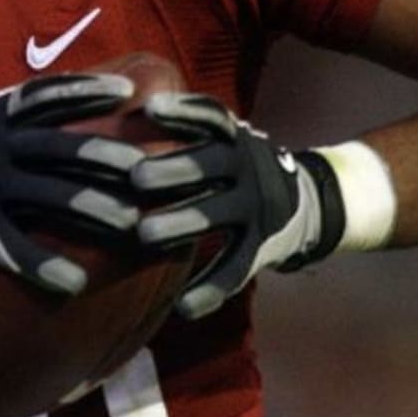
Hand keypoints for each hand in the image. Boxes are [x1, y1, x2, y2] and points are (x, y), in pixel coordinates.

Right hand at [0, 73, 142, 293]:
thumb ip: (10, 116)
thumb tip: (63, 105)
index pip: (48, 95)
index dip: (90, 91)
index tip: (131, 93)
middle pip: (60, 146)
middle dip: (107, 156)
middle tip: (149, 168)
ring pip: (47, 195)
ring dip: (93, 210)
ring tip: (132, 225)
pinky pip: (13, 246)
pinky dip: (45, 265)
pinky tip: (75, 283)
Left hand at [129, 93, 345, 317]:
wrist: (307, 204)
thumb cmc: (233, 167)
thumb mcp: (222, 142)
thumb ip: (183, 133)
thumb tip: (110, 116)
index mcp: (234, 139)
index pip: (210, 117)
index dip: (182, 111)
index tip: (149, 108)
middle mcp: (248, 169)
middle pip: (210, 163)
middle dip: (173, 169)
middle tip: (135, 177)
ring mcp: (256, 210)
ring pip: (218, 215)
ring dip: (181, 223)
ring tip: (144, 235)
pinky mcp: (262, 249)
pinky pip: (236, 271)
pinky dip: (209, 290)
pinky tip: (180, 308)